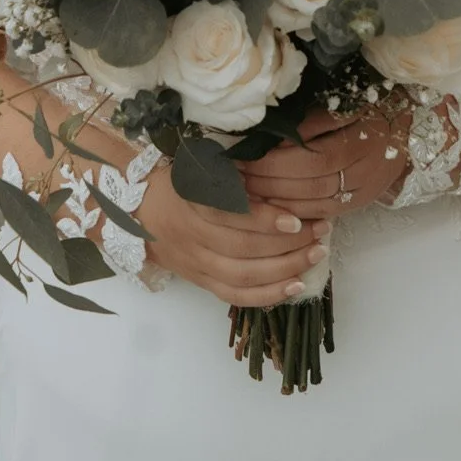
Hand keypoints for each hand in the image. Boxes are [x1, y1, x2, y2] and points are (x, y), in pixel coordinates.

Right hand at [138, 167, 331, 305]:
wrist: (141, 215)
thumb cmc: (179, 183)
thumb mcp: (198, 166)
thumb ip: (232, 170)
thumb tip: (280, 164)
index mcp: (191, 201)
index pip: (229, 215)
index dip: (263, 220)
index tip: (295, 218)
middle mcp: (192, 236)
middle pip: (242, 249)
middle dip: (287, 244)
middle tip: (320, 232)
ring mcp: (196, 263)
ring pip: (242, 275)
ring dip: (285, 269)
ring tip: (316, 255)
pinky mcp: (201, 282)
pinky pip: (236, 296)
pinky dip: (267, 295)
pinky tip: (296, 286)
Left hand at [238, 108, 409, 220]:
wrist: (410, 125)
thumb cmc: (369, 105)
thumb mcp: (341, 103)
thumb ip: (307, 122)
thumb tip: (263, 134)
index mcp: (359, 138)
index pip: (309, 158)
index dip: (273, 162)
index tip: (242, 157)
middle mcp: (364, 169)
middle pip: (310, 184)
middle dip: (268, 183)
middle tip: (236, 178)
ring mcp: (364, 189)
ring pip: (316, 203)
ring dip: (277, 201)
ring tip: (247, 193)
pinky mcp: (361, 202)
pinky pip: (325, 213)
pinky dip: (297, 212)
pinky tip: (273, 207)